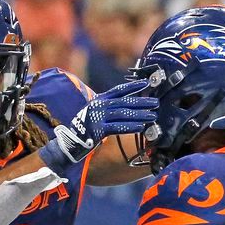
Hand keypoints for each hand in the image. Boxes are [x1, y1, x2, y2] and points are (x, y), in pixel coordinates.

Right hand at [38, 79, 158, 174]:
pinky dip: (130, 127)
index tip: (146, 83)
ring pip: (123, 114)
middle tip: (155, 102)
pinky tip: (141, 127)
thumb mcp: (95, 112)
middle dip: (142, 102)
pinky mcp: (98, 130)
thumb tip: (129, 106)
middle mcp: (99, 106)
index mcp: (99, 99)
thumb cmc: (85, 128)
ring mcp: (98, 117)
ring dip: (140, 115)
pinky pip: (118, 127)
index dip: (133, 86)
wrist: (69, 142)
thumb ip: (109, 107)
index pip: (119, 90)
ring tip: (153, 115)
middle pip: (124, 102)